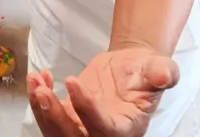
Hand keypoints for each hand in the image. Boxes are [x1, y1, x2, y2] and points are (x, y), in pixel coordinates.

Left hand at [27, 48, 179, 136]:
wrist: (132, 69)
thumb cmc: (146, 71)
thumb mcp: (158, 68)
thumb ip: (161, 73)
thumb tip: (164, 75)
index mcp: (126, 128)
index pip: (103, 128)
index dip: (86, 109)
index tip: (72, 81)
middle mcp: (102, 133)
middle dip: (55, 117)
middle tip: (43, 91)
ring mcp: (83, 127)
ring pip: (56, 130)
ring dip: (41, 108)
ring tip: (34, 80)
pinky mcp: (70, 116)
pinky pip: (49, 116)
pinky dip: (39, 99)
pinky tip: (39, 77)